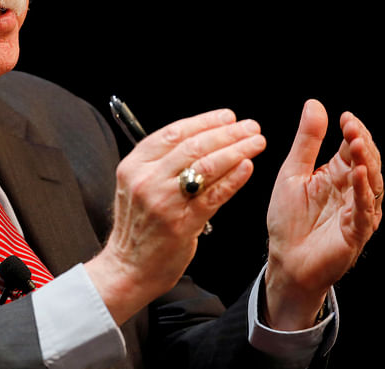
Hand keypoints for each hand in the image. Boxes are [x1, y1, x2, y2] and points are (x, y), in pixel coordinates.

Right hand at [86, 108, 265, 324]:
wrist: (128, 268)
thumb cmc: (138, 228)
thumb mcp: (136, 186)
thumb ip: (160, 164)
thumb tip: (200, 140)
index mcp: (133, 165)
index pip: (172, 133)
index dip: (203, 121)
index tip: (226, 116)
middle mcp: (146, 179)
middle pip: (192, 146)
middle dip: (226, 132)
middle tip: (250, 127)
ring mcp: (163, 201)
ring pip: (206, 166)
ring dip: (236, 150)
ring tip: (256, 143)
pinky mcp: (181, 224)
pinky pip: (213, 196)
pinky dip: (233, 179)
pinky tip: (247, 167)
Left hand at [265, 99, 382, 329]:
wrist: (284, 259)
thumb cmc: (289, 218)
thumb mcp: (293, 172)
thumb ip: (306, 142)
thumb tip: (315, 104)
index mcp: (337, 175)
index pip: (351, 148)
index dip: (352, 131)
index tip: (345, 116)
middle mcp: (352, 191)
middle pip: (366, 162)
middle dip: (361, 143)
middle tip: (351, 127)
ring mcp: (357, 212)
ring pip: (371, 184)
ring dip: (364, 163)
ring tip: (356, 144)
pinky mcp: (355, 233)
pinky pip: (364, 211)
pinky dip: (362, 192)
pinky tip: (356, 175)